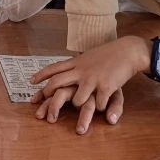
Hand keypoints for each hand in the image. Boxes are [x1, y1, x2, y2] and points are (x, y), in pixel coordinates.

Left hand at [30, 36, 149, 132]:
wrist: (128, 51)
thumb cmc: (109, 54)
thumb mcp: (88, 56)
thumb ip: (77, 64)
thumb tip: (67, 68)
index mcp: (76, 62)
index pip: (54, 68)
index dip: (41, 75)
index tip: (31, 82)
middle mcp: (81, 70)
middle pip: (58, 83)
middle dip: (48, 96)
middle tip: (43, 106)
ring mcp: (92, 79)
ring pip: (76, 100)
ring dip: (77, 106)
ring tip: (81, 107)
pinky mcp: (105, 87)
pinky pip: (98, 104)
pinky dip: (99, 108)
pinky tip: (103, 107)